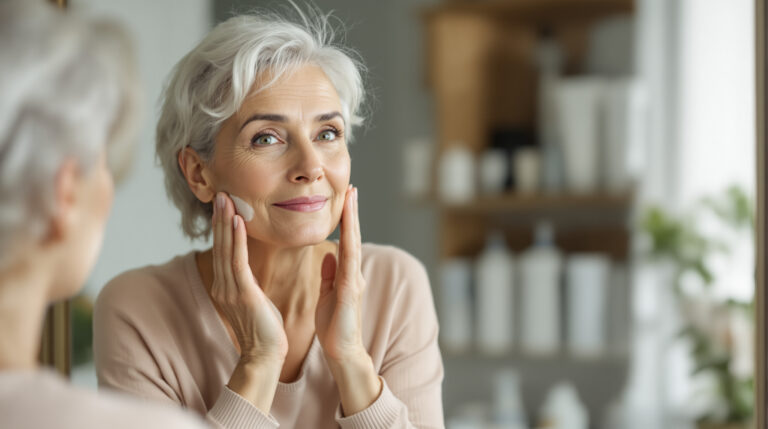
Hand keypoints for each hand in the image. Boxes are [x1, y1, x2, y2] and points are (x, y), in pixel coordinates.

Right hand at [211, 192, 287, 364]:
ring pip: (226, 248)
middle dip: (219, 218)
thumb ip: (249, 281)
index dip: (222, 226)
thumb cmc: (264, 329)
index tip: (224, 204)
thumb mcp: (255, 299)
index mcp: (227, 286)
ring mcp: (231, 289)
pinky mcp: (243, 294)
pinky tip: (237, 222)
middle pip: (219, 244)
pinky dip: (236, 240)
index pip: (223, 250)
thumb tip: (251, 268)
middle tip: (220, 192)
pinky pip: (238, 261)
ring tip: (226, 199)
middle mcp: (224, 285)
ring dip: (225, 222)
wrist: (265, 355)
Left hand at [315, 185, 381, 414]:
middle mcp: (353, 273)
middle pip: (353, 236)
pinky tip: (346, 232)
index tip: (345, 197)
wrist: (341, 351)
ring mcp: (354, 281)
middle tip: (352, 187)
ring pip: (354, 244)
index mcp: (345, 274)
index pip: (345, 241)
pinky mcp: (350, 291)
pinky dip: (348, 245)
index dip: (346, 219)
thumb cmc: (334, 325)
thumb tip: (328, 254)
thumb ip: (329, 274)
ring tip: (352, 199)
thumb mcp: (327, 294)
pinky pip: (348, 263)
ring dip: (353, 221)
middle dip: (353, 212)